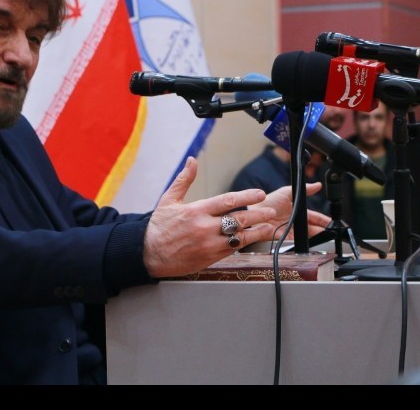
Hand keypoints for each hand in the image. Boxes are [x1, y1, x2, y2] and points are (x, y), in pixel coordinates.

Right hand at [143, 157, 276, 277]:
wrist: (148, 254)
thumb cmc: (159, 226)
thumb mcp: (169, 200)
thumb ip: (184, 180)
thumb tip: (192, 161)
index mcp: (196, 211)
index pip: (227, 201)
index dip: (247, 196)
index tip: (259, 194)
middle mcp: (204, 227)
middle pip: (238, 219)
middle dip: (258, 214)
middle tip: (270, 210)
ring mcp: (208, 244)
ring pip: (239, 236)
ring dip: (256, 231)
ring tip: (269, 226)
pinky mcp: (209, 258)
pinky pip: (231, 250)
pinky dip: (244, 243)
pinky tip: (252, 239)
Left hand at [248, 183, 329, 235]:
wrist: (254, 212)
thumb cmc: (268, 201)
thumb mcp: (287, 192)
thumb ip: (303, 190)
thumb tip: (317, 185)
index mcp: (298, 212)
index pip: (315, 217)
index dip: (324, 221)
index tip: (333, 223)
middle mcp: (296, 222)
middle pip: (314, 228)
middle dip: (324, 231)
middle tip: (333, 232)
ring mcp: (291, 231)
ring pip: (308, 236)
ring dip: (317, 238)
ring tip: (326, 238)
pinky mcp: (285, 238)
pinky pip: (298, 242)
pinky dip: (305, 243)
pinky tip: (312, 243)